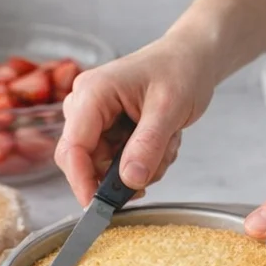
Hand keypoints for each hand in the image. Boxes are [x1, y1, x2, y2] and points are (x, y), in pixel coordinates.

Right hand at [54, 33, 215, 206]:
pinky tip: (161, 144)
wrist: (191, 58)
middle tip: (148, 179)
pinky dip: (140, 161)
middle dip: (115, 175)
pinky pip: (114, 159)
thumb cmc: (179, 70)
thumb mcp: (169, 109)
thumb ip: (148, 146)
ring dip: (136, 167)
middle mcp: (85, 103)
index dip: (81, 179)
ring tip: (166, 147)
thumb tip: (130, 181)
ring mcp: (93, 115)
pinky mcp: (105, 125)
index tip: (97, 207)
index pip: (74, 145)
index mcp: (93, 92)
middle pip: (81, 158)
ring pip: (101, 163)